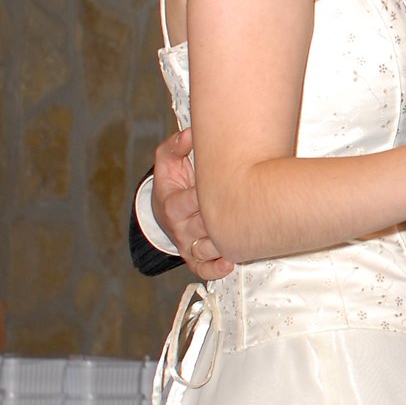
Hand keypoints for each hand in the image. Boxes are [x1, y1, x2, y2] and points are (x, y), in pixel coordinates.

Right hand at [152, 128, 232, 280]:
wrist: (163, 211)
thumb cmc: (172, 183)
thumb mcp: (167, 161)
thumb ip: (176, 146)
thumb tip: (189, 135)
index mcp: (171, 203)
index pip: (186, 202)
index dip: (203, 196)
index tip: (222, 186)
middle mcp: (179, 226)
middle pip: (201, 226)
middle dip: (218, 219)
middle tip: (242, 209)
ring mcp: (187, 244)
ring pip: (204, 248)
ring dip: (221, 244)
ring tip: (241, 235)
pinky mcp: (193, 258)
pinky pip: (203, 269)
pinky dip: (215, 269)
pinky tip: (230, 262)